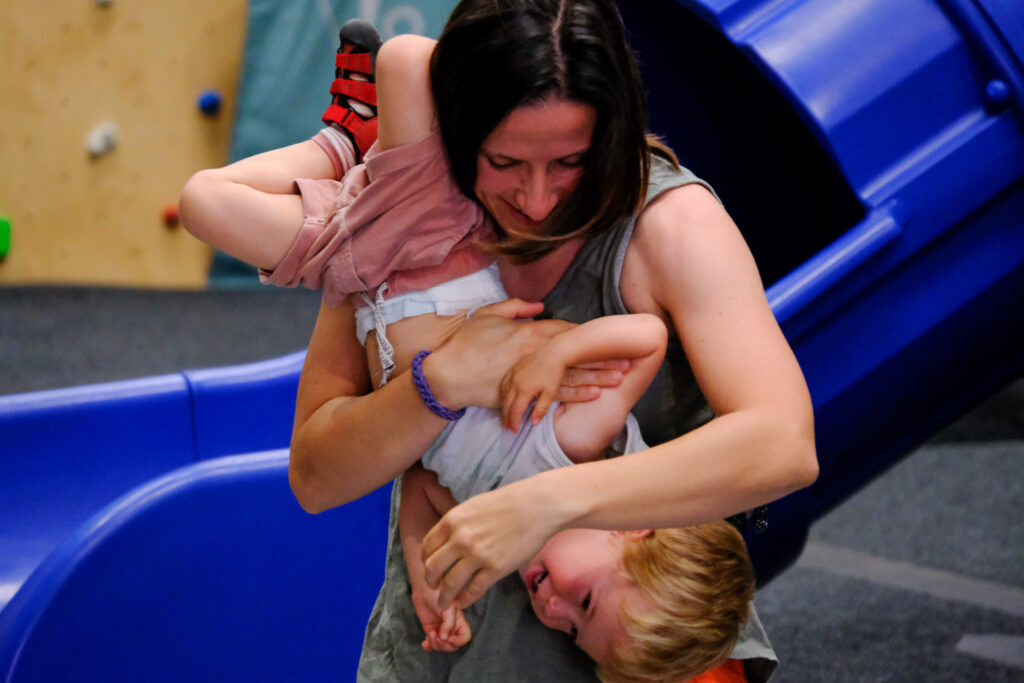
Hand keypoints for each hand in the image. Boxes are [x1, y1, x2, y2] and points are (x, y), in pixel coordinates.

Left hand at [411, 587, 471, 651]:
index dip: (459, 641)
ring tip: (430, 634)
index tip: (449, 638)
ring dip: (435, 645)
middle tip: (437, 637)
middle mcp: (451, 627)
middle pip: (453, 645)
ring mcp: (440, 630)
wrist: (424, 588)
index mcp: (459, 621)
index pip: (465, 637)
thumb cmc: (438, 593)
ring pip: (441, 646)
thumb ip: (448, 623)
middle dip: (445, 645)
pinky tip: (424, 643)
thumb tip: (444, 638)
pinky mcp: (430, 630)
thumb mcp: (447, 607)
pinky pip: (431, 644)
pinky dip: (428, 647)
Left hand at [421, 479, 559, 609]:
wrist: (537, 507)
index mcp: (452, 520)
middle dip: (431, 581)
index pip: (427, 546)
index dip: (426, 560)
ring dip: (444, 597)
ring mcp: (477, 555)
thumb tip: (447, 540)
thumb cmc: (508, 503)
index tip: (430, 567)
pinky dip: (465, 600)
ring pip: (450, 584)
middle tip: (434, 587)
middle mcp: (460, 539)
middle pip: (433, 568)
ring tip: (444, 603)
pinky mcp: (495, 569)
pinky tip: (463, 602)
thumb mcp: (473, 506)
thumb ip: (458, 523)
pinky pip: (473, 590)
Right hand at [428, 299, 626, 410]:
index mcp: (527, 331)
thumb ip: (514, 307)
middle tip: (630, 357)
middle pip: (576, 352)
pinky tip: (596, 395)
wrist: (447, 375)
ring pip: (572, 374)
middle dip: (603, 355)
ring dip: (598, 375)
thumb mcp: (487, 315)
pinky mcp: (525, 392)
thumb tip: (539, 305)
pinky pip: (556, 394)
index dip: (587, 335)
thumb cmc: (465, 344)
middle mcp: (534, 351)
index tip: (608, 336)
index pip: (565, 330)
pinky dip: (577, 395)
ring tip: (621, 377)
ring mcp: (531, 373)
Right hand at [499, 345, 566, 430]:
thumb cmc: (554, 373)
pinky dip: (502, 393)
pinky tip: (504, 397)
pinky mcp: (514, 369)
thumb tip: (533, 423)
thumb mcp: (550, 393)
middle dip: (506, 417)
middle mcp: (515, 382)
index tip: (514, 431)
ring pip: (503, 394)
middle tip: (506, 427)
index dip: (514, 422)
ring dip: (503, 406)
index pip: (516, 410)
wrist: (554, 352)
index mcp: (524, 390)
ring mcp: (513, 374)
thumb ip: (541, 409)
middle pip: (507, 404)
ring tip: (504, 415)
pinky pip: (504, 383)